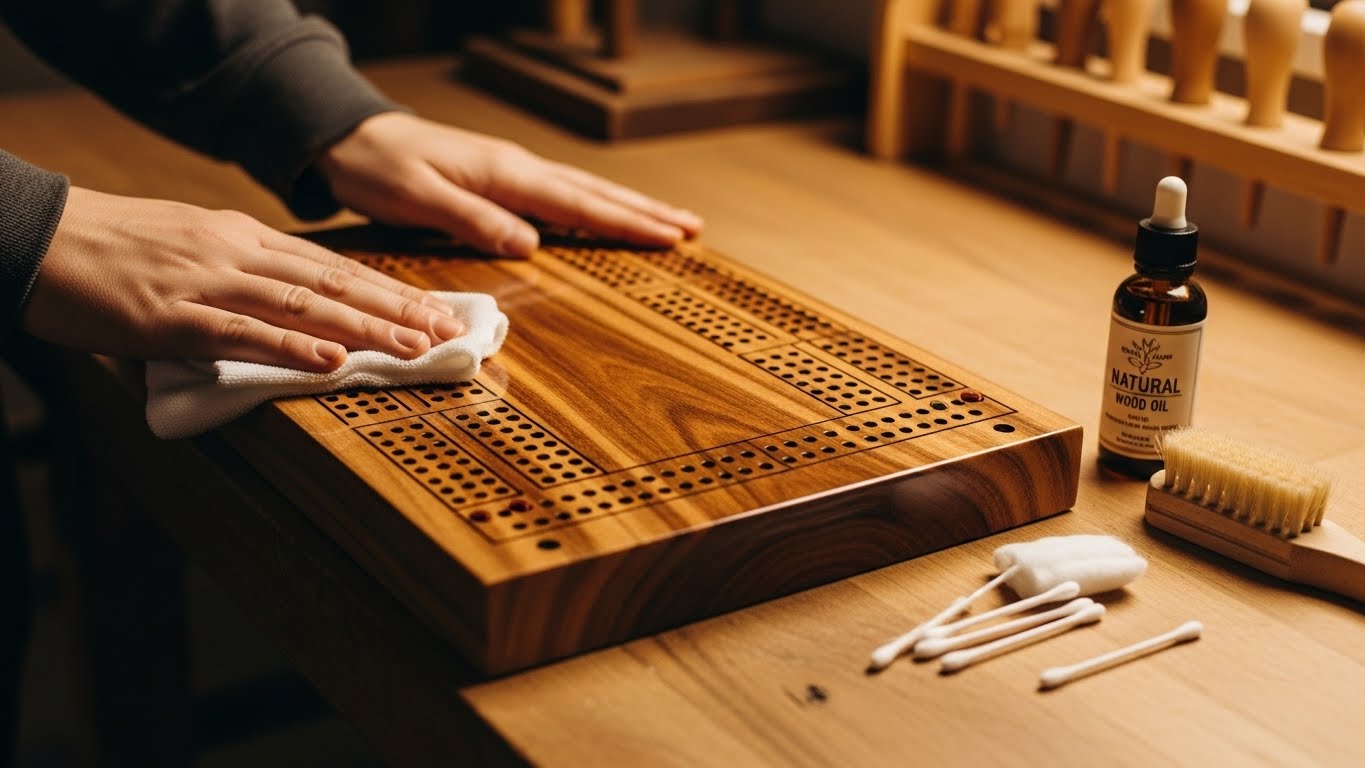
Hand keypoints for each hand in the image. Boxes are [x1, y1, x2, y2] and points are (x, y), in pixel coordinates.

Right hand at [23, 187, 464, 370]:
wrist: (38, 236)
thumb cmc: (116, 247)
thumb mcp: (194, 245)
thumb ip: (246, 274)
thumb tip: (297, 311)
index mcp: (245, 238)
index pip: (335, 268)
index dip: (391, 291)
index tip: (436, 311)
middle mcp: (238, 254)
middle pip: (334, 284)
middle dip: (398, 310)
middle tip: (448, 333)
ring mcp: (207, 283)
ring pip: (303, 307)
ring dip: (365, 329)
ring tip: (414, 348)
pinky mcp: (172, 317)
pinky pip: (243, 334)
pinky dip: (293, 349)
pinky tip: (333, 363)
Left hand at [316, 112, 702, 257]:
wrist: (350, 137)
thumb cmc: (378, 170)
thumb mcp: (419, 200)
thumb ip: (475, 220)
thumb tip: (531, 245)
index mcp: (506, 174)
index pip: (578, 204)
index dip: (626, 223)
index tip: (668, 237)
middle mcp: (518, 168)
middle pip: (595, 193)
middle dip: (645, 212)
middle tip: (692, 228)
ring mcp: (512, 170)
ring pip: (584, 189)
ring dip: (628, 207)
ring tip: (670, 221)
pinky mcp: (501, 177)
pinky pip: (562, 193)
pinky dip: (595, 205)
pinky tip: (608, 214)